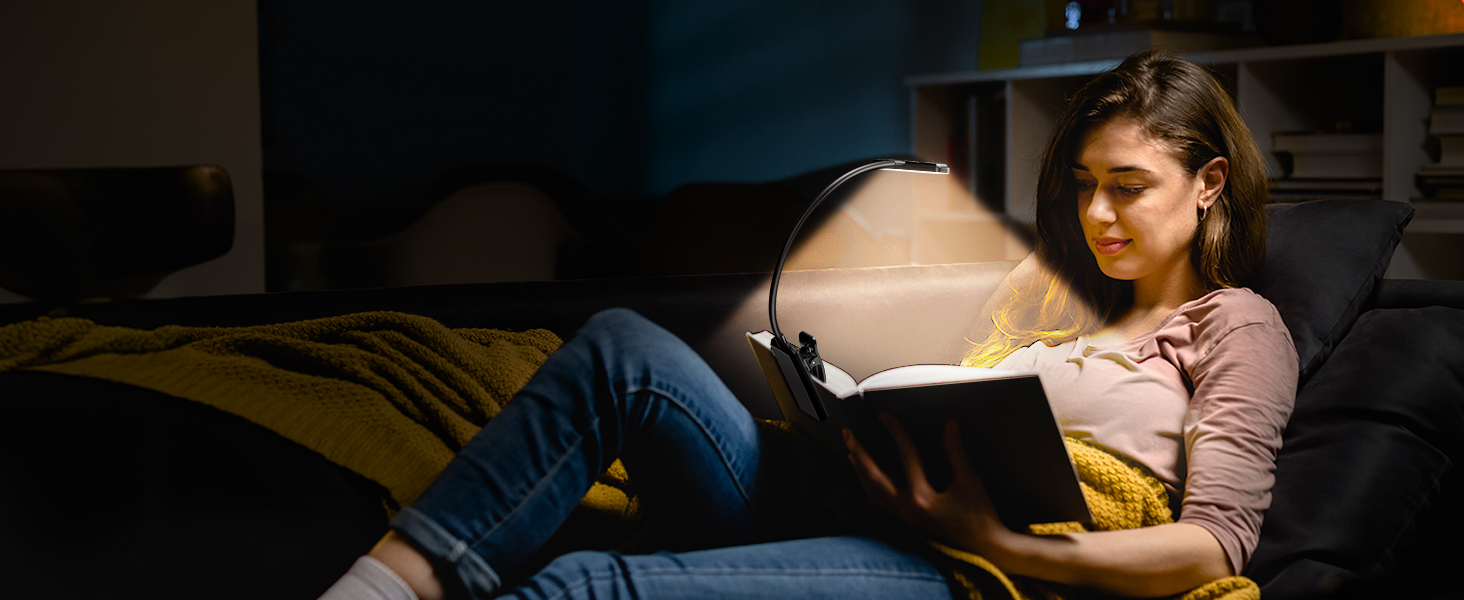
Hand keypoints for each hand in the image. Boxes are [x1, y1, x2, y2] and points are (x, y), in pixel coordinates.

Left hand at [844, 414, 1009, 554]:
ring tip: (851, 451)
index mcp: (921, 498)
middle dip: (860, 452)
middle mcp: (906, 509)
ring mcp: (903, 518)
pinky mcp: (905, 522)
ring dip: (860, 470)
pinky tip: (866, 477)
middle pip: (874, 476)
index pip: (905, 456)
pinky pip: (879, 502)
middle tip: (848, 433)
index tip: (885, 416)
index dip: (895, 432)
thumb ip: (956, 451)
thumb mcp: (969, 481)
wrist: (985, 548)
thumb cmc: (980, 516)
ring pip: (872, 492)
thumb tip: (950, 424)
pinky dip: (869, 486)